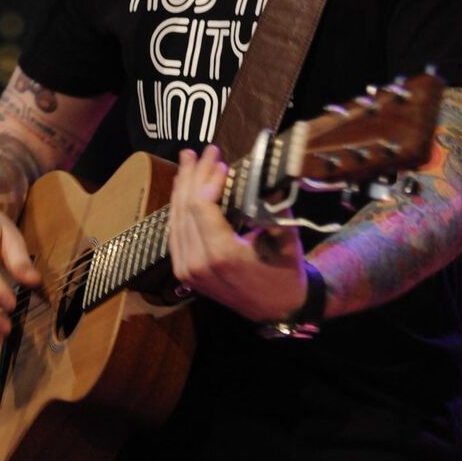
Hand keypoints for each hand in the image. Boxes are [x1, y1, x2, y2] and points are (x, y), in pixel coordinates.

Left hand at [168, 145, 306, 322]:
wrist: (278, 309)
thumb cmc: (285, 272)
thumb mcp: (285, 238)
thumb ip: (273, 205)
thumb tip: (264, 173)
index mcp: (223, 255)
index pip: (202, 206)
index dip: (207, 178)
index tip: (220, 160)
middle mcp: (198, 263)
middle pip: (185, 208)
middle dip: (193, 175)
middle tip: (203, 151)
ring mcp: (187, 270)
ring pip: (175, 219)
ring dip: (182, 187)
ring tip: (188, 162)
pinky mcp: (184, 272)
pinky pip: (175, 232)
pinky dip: (178, 207)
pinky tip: (183, 189)